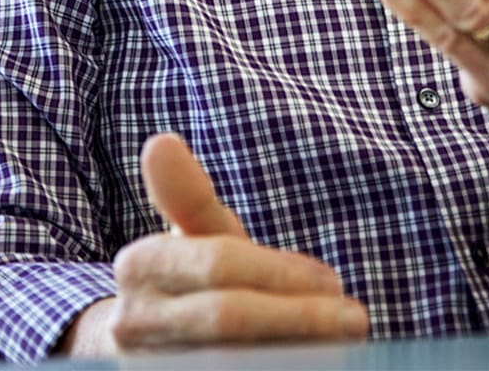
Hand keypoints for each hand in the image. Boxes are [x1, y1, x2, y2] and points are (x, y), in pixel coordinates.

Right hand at [62, 134, 366, 353]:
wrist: (144, 347)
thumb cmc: (186, 283)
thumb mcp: (190, 239)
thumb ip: (187, 197)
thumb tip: (162, 141)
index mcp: (141, 265)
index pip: (219, 263)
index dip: (281, 274)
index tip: (334, 282)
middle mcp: (134, 320)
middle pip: (227, 318)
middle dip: (299, 316)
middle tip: (354, 319)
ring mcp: (148, 362)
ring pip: (231, 358)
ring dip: (295, 351)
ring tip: (342, 342)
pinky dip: (277, 367)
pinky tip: (311, 361)